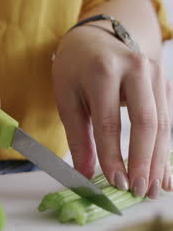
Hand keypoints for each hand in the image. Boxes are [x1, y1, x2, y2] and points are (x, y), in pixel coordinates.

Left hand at [52, 25, 172, 198]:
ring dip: (158, 161)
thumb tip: (84, 175)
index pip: (109, 121)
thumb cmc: (77, 70)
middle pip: (146, 122)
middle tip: (139, 191)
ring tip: (152, 189)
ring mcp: (155, 74)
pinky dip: (165, 151)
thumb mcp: (67, 99)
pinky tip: (163, 174)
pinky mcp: (165, 84)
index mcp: (103, 71)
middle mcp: (135, 68)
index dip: (113, 156)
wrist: (96, 39)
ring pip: (162, 124)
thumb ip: (78, 138)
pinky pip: (168, 121)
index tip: (116, 183)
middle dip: (143, 161)